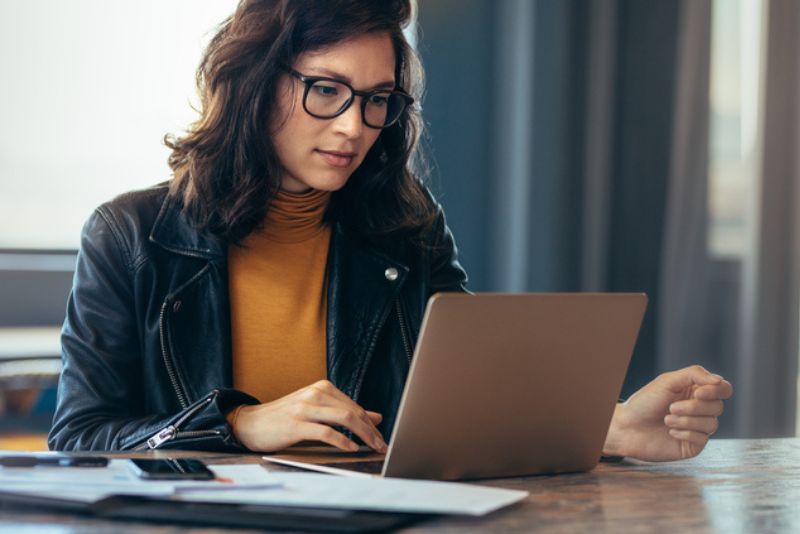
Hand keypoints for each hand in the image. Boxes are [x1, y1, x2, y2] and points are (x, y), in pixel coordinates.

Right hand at [231, 380, 386, 453]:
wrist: (250, 422)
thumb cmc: (285, 418)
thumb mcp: (317, 410)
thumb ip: (344, 412)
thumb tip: (376, 417)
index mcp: (322, 388)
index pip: (355, 406)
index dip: (371, 423)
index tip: (381, 437)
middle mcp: (315, 394)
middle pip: (353, 412)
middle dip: (371, 430)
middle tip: (382, 445)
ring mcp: (305, 407)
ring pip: (344, 419)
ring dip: (363, 435)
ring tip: (372, 447)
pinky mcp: (296, 424)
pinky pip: (325, 432)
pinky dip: (342, 441)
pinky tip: (351, 448)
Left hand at [603, 365, 732, 460]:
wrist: (627, 427)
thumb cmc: (645, 402)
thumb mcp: (668, 381)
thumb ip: (694, 375)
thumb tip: (719, 380)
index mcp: (695, 391)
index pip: (723, 389)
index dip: (716, 391)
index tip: (698, 393)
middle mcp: (700, 409)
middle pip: (718, 406)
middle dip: (694, 407)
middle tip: (671, 407)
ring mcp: (698, 428)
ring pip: (712, 423)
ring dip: (687, 421)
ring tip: (666, 419)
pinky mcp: (693, 445)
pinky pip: (703, 439)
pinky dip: (685, 433)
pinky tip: (670, 432)